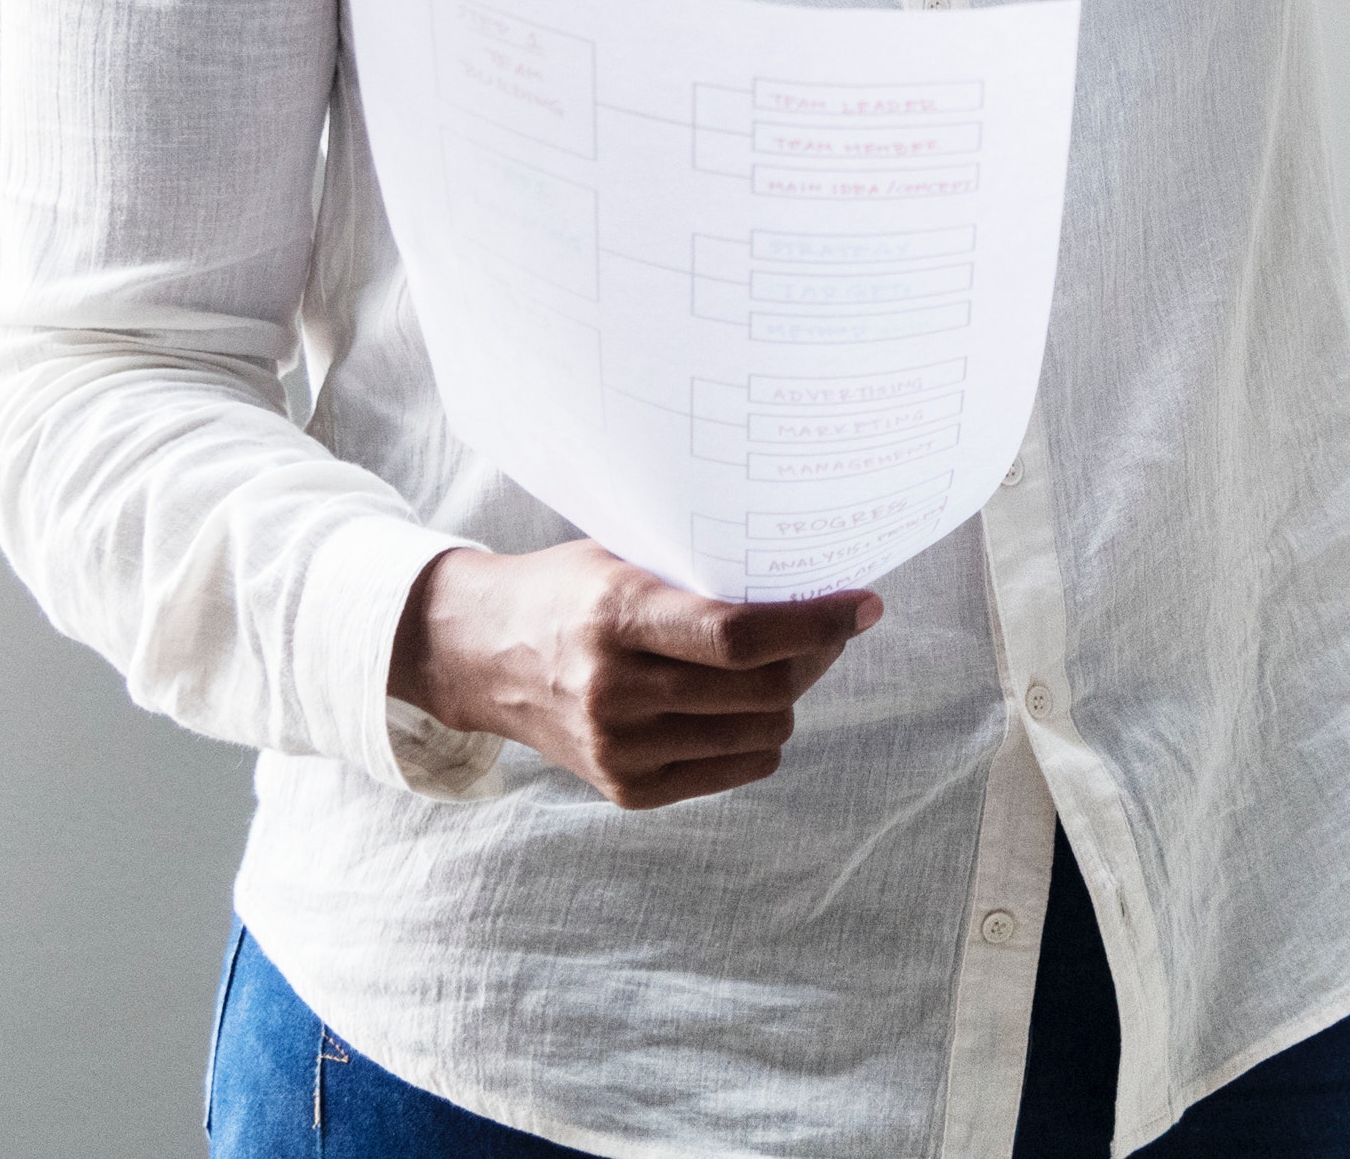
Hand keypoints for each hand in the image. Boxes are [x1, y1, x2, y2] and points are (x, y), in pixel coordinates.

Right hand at [389, 539, 880, 808]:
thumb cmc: (573, 591)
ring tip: (776, 665)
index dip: (815, 623)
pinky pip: (738, 768)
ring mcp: (619, 749)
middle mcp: (616, 691)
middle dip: (815, 658)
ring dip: (788, 698)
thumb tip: (813, 583)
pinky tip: (739, 704)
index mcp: (618, 618)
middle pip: (762, 690)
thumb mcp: (626, 559)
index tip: (864, 605)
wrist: (484, 655)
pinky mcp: (626, 789)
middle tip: (828, 632)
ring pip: (762, 733)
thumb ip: (703, 575)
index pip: (739, 635)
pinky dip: (757, 736)